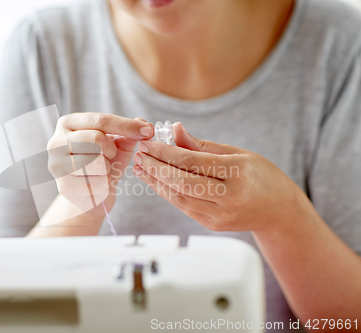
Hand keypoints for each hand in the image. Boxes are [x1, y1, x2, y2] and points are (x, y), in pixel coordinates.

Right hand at [47, 113, 153, 213]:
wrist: (91, 193)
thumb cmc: (103, 163)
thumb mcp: (118, 144)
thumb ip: (130, 132)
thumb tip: (147, 124)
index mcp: (68, 123)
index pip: (101, 120)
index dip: (127, 125)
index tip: (148, 131)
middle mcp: (56, 141)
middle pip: (96, 138)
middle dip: (112, 149)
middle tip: (110, 156)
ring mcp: (57, 164)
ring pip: (95, 161)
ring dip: (107, 168)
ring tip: (102, 170)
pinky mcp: (63, 186)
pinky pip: (94, 182)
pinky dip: (104, 184)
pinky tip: (98, 184)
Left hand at [132, 122, 303, 231]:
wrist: (279, 212)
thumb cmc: (261, 177)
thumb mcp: (237, 153)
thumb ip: (202, 145)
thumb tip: (174, 130)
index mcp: (239, 172)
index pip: (192, 161)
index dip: (166, 152)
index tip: (148, 143)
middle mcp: (230, 196)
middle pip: (182, 181)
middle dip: (155, 167)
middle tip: (139, 155)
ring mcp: (221, 215)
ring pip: (179, 197)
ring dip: (156, 181)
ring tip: (141, 167)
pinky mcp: (213, 225)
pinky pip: (184, 207)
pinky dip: (167, 193)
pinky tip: (155, 181)